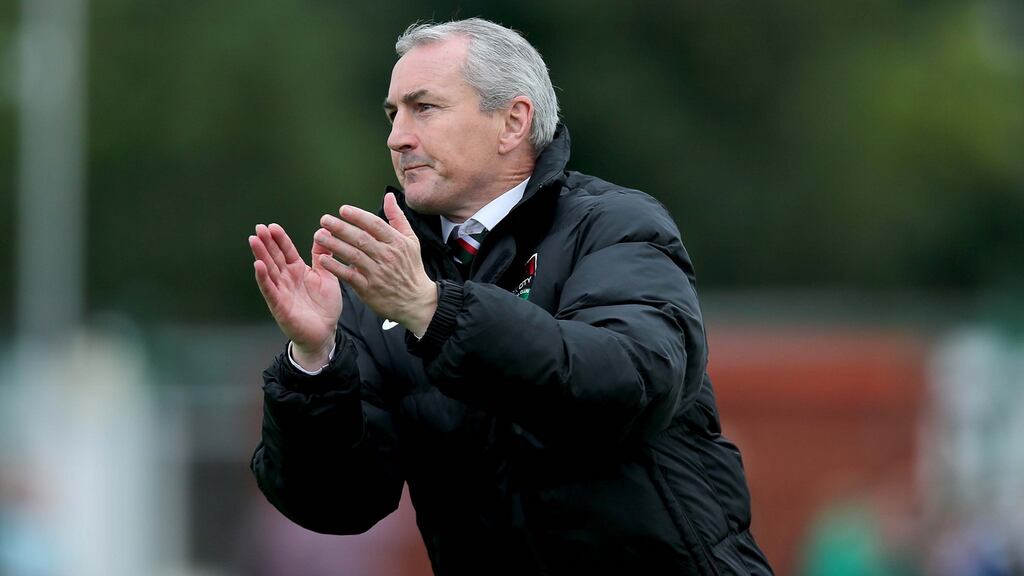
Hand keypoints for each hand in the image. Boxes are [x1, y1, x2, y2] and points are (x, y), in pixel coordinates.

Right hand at [249, 223, 340, 367]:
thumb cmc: (324, 306)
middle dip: (266, 242)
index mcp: (298, 270)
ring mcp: (281, 291)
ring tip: (254, 240)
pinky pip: (270, 290)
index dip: (280, 239)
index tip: (272, 226)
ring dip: (261, 255)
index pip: (286, 251)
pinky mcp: (279, 305)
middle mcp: (287, 279)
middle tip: (259, 227)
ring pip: (269, 270)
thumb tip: (324, 233)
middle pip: (274, 257)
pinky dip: (263, 278)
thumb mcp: (327, 276)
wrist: (325, 332)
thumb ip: (323, 256)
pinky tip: (257, 265)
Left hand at [314, 193, 437, 335]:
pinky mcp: (369, 289)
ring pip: (353, 255)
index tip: (343, 210)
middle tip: (325, 220)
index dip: (358, 216)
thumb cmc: (411, 269)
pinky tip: (324, 259)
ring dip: (334, 244)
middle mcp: (387, 256)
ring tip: (320, 236)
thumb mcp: (411, 241)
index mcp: (397, 243)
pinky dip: (336, 267)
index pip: (375, 224)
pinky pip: (349, 275)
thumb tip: (389, 196)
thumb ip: (397, 218)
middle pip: (361, 238)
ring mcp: (377, 273)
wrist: (416, 301)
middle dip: (341, 228)